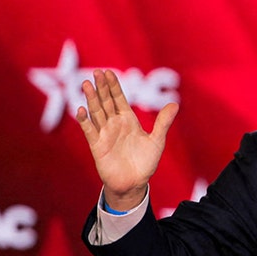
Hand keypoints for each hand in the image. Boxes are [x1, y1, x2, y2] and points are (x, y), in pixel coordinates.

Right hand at [76, 69, 178, 210]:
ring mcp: (104, 134)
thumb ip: (163, 122)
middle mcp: (114, 124)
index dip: (113, 86)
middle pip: (106, 102)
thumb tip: (175, 103)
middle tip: (97, 72)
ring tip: (87, 84)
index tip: (108, 72)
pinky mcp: (97, 146)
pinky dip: (85, 121)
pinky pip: (90, 131)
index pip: (119, 99)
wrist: (134, 184)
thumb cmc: (145, 163)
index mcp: (128, 120)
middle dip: (102, 88)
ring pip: (96, 112)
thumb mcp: (157, 141)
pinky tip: (81, 109)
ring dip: (91, 99)